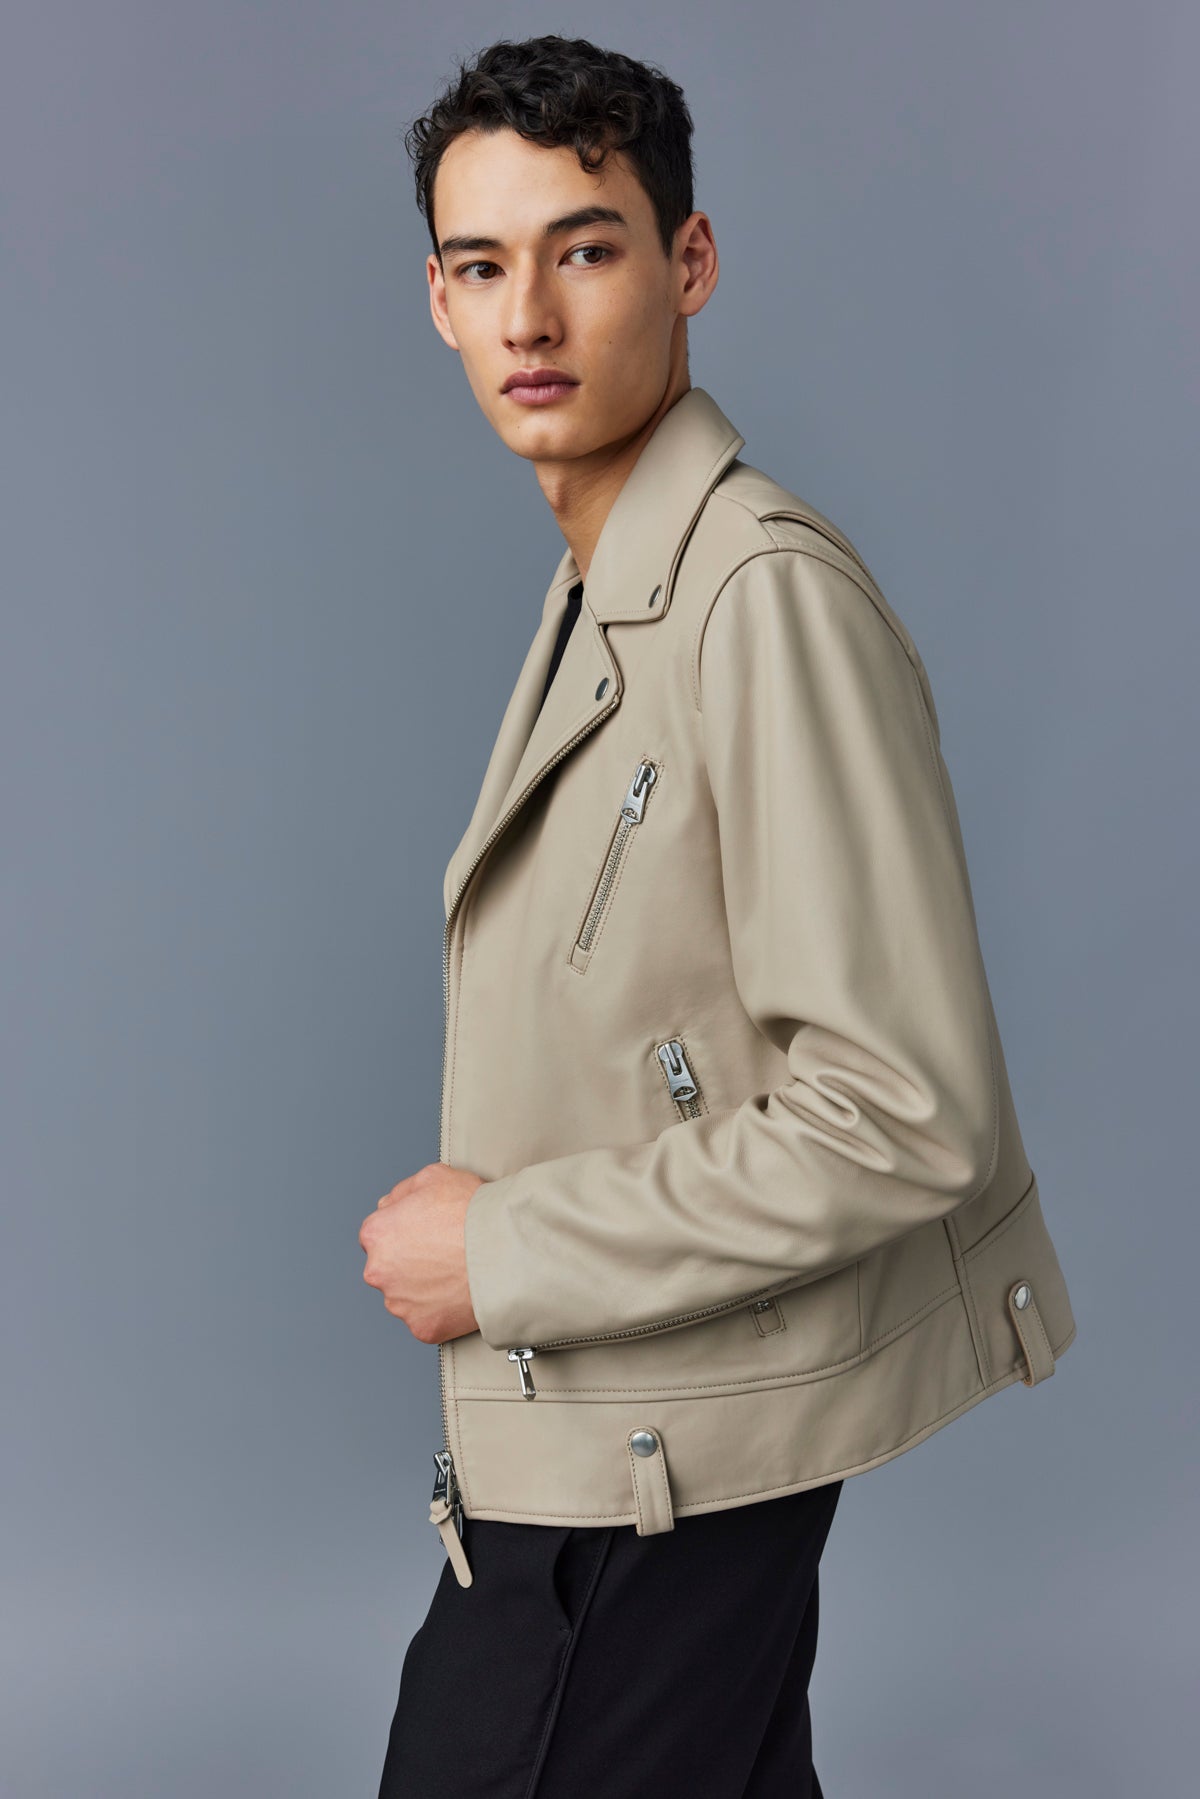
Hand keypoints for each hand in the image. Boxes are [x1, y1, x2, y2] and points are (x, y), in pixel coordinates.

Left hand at [359, 1161, 482, 1342]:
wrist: (506, 1250)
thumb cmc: (472, 1213)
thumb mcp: (434, 1176)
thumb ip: (403, 1191)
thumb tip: (391, 1204)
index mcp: (378, 1233)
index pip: (378, 1234)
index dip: (404, 1231)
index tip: (424, 1232)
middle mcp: (380, 1271)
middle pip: (389, 1267)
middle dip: (410, 1261)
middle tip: (443, 1252)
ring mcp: (401, 1303)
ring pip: (406, 1296)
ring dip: (424, 1288)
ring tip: (455, 1272)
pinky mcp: (422, 1328)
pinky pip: (428, 1319)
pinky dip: (441, 1310)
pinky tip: (460, 1292)